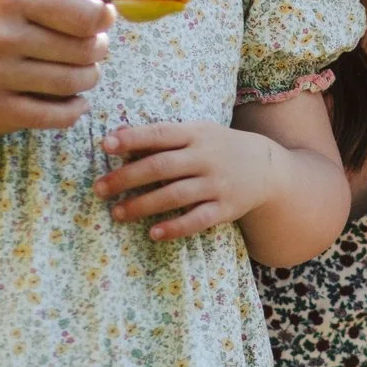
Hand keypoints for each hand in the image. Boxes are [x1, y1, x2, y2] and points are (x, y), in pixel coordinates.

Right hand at [0, 0, 113, 131]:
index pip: (86, 15)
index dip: (105, 18)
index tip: (104, 18)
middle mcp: (2, 35)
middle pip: (83, 50)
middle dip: (99, 47)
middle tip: (96, 43)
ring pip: (71, 84)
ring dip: (89, 76)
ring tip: (85, 68)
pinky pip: (49, 116)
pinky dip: (73, 110)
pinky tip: (76, 100)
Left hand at [96, 122, 286, 240]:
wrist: (268, 168)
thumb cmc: (219, 147)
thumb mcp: (197, 133)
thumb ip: (161, 136)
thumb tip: (118, 137)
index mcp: (196, 134)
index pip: (161, 134)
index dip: (133, 139)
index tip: (106, 145)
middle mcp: (206, 158)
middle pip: (162, 167)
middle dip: (127, 177)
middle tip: (99, 188)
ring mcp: (217, 184)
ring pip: (175, 195)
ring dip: (143, 205)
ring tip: (117, 213)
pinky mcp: (227, 209)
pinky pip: (198, 220)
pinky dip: (175, 227)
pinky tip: (153, 233)